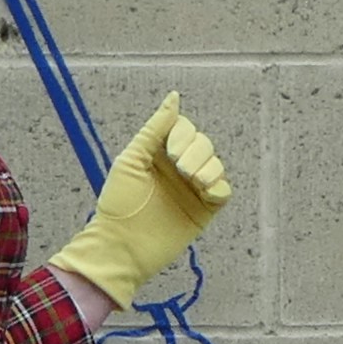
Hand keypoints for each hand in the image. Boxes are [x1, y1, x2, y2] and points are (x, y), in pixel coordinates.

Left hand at [47, 94, 232, 308]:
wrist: (123, 246)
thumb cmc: (119, 204)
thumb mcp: (132, 159)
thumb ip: (155, 129)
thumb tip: (174, 97)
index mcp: (159, 153)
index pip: (184, 129)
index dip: (183, 135)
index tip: (171, 153)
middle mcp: (177, 168)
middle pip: (203, 144)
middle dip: (197, 153)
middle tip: (182, 170)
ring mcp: (192, 189)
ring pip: (216, 165)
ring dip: (209, 168)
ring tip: (194, 182)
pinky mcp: (204, 210)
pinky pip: (223, 191)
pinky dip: (219, 187)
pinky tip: (206, 192)